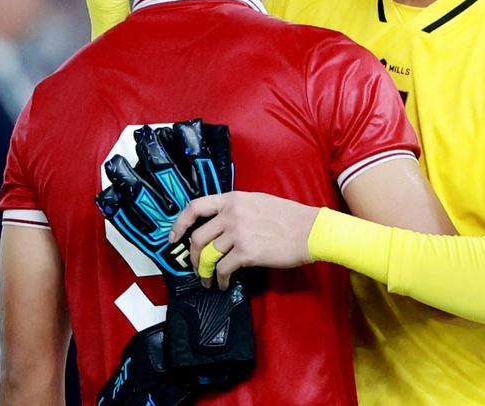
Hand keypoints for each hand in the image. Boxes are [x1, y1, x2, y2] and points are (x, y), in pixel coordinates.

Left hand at [169, 192, 320, 289]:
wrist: (310, 231)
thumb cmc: (289, 217)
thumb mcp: (258, 202)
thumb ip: (236, 209)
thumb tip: (220, 224)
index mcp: (233, 199)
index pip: (195, 207)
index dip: (180, 223)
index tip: (174, 238)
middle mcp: (231, 214)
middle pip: (198, 237)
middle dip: (194, 257)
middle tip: (197, 268)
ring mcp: (238, 233)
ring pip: (208, 256)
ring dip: (205, 272)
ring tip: (209, 280)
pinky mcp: (246, 253)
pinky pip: (223, 269)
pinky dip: (221, 280)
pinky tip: (224, 284)